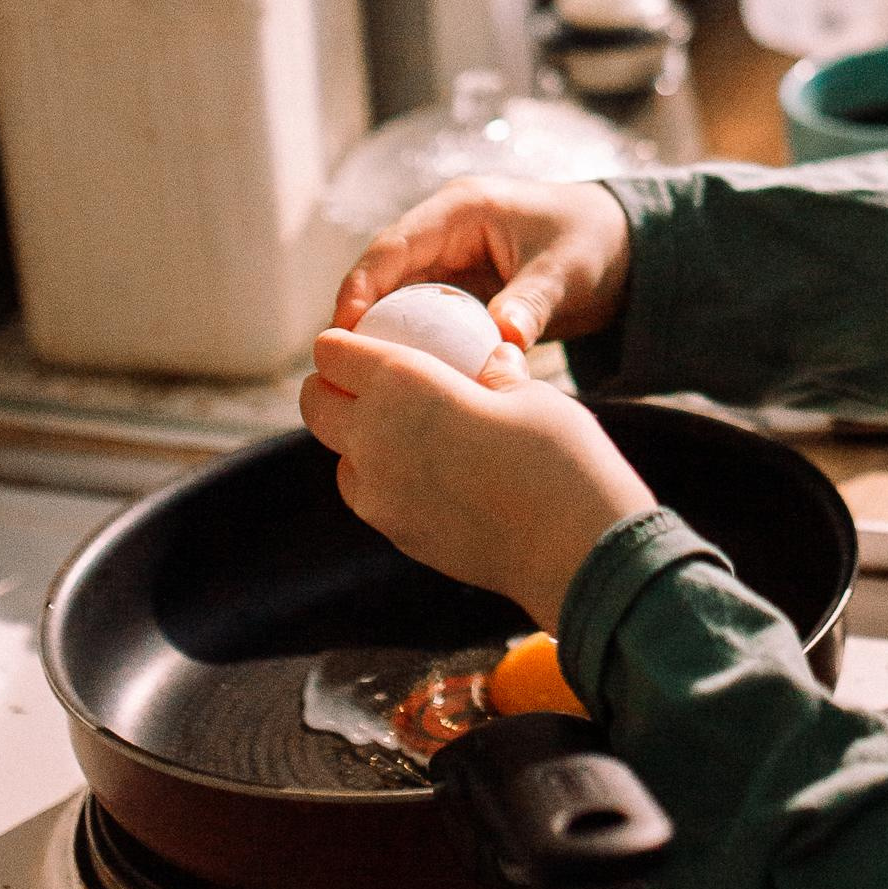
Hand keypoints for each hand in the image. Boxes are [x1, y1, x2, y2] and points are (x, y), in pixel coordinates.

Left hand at [300, 332, 654, 624]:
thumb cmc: (556, 455)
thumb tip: (490, 359)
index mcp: (401, 384)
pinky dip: (382, 478)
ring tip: (404, 430)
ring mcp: (379, 496)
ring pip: (341, 457)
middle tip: (360, 380)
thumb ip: (494, 373)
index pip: (333, 355)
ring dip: (355, 438)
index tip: (359, 340)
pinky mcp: (397, 535)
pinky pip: (370, 496)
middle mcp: (374, 438)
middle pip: (315, 405)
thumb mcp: (528, 392)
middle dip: (328, 386)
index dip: (340, 343)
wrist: (572, 548)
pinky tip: (427, 473)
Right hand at [332, 176, 633, 356]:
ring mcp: (448, 264)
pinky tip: (406, 387)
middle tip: (341, 370)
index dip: (362, 284)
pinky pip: (424, 322)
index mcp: (462, 209)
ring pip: (398, 303)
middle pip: (384, 276)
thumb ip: (531, 303)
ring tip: (361, 385)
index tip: (344, 328)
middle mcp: (444, 233)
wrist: (621, 249)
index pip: (394, 244)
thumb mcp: (566, 270)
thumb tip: (503, 343)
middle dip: (360, 319)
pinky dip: (415, 349)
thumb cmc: (591, 241)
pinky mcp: (458, 294)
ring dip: (383, 338)